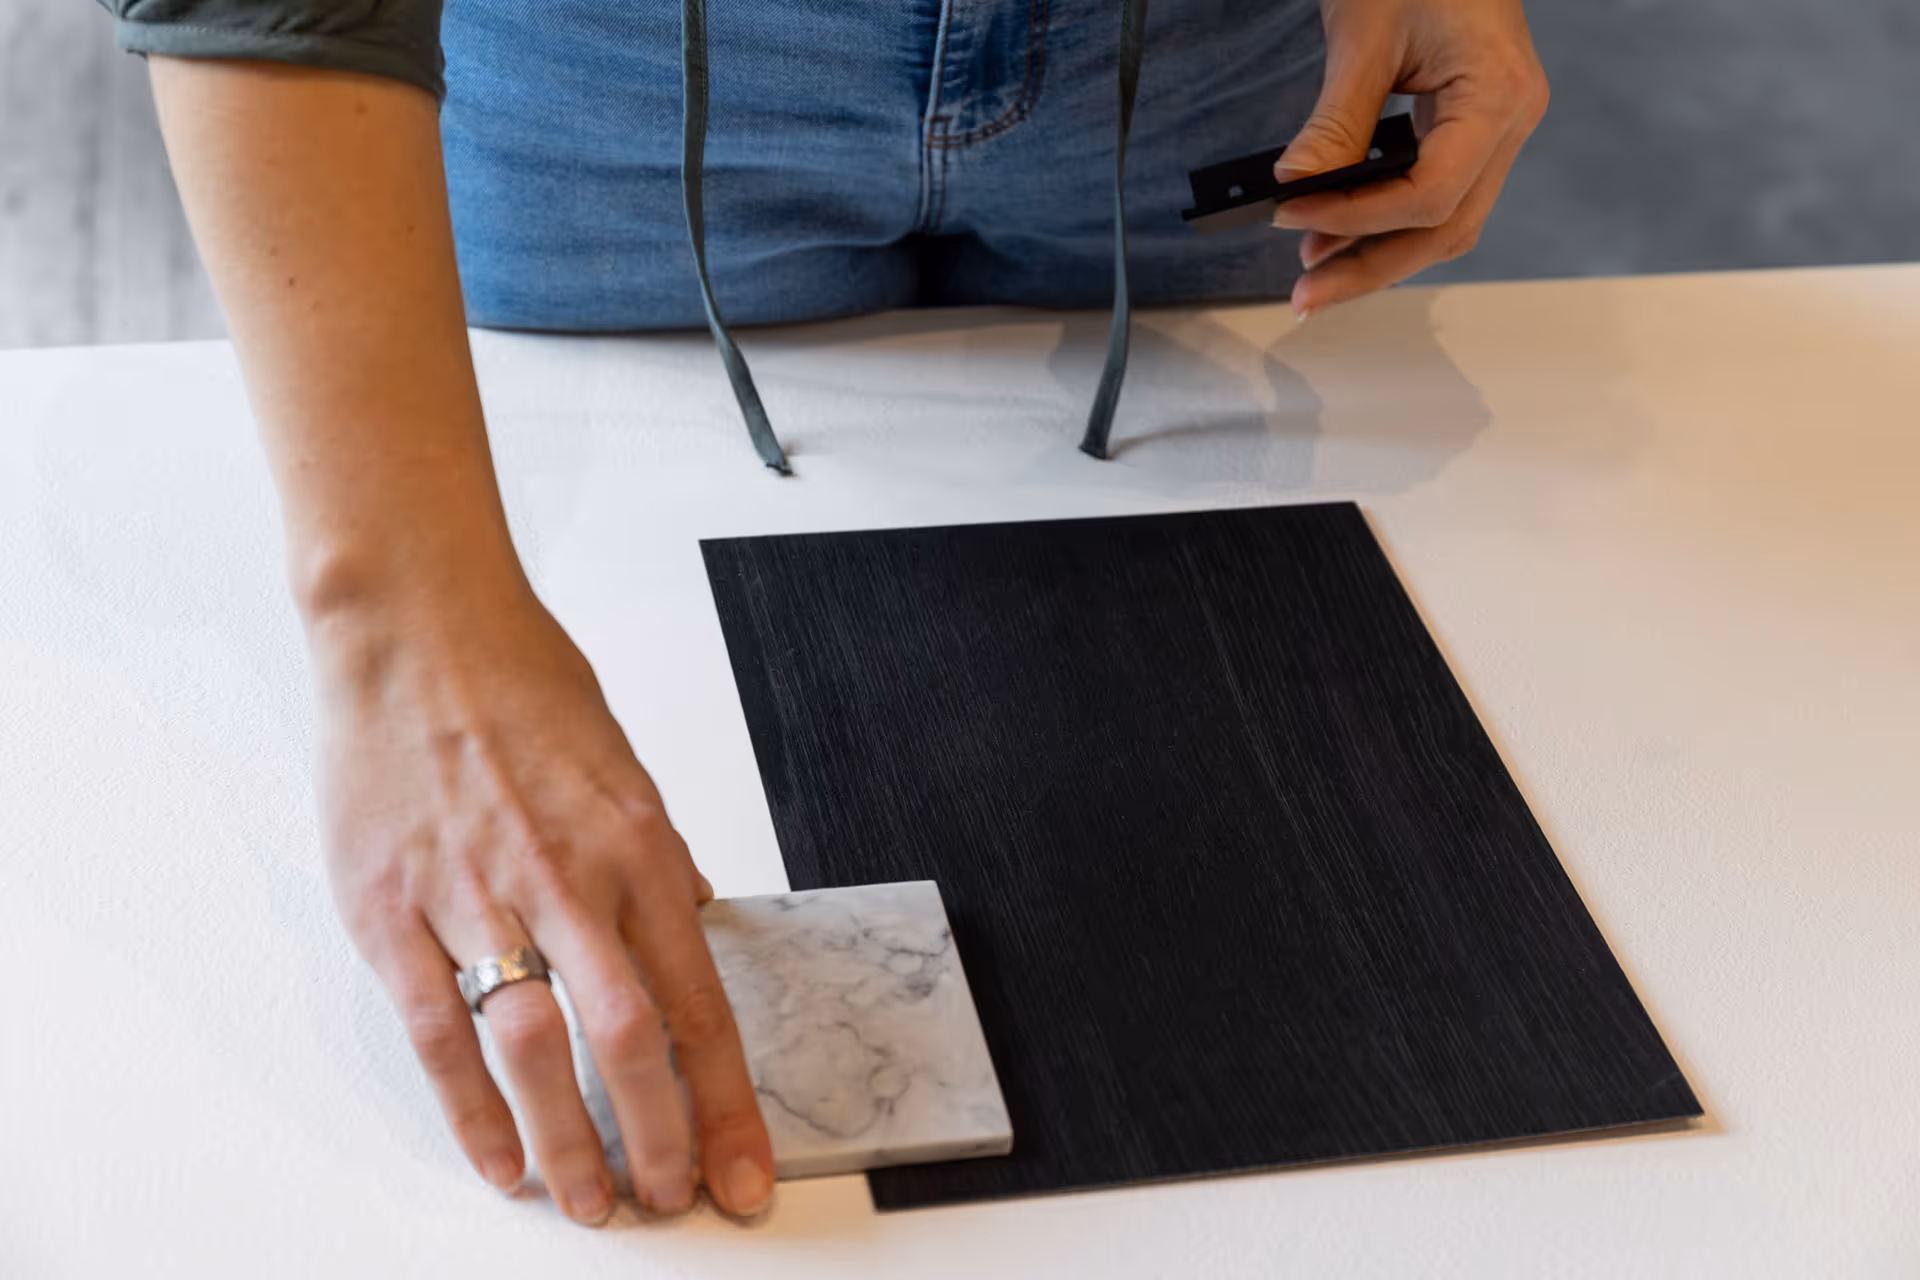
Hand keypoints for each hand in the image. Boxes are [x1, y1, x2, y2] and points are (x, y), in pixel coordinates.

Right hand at [308, 574, 772, 1223]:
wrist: (418, 630)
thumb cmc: (525, 689)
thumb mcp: (625, 770)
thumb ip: (656, 862)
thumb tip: (694, 925)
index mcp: (640, 850)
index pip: (702, 1004)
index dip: (728, 1104)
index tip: (745, 1174)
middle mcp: (571, 881)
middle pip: (630, 1040)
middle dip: (661, 1139)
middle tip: (672, 1201)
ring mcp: (479, 897)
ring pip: (537, 1050)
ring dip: (572, 1144)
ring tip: (594, 1204)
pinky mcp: (395, 909)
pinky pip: (440, 1031)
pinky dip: (472, 1111)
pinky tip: (500, 1160)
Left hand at [1272, 0, 1548, 319]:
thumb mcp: (1364, 34)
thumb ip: (1336, 121)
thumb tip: (1295, 186)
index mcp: (1499, 95)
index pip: (1430, 194)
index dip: (1356, 218)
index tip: (1291, 217)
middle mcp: (1511, 122)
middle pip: (1443, 229)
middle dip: (1369, 268)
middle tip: (1304, 298)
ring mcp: (1500, 130)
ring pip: (1445, 226)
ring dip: (1378, 257)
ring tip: (1315, 275)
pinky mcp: (1477, 131)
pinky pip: (1439, 198)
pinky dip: (1390, 224)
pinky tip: (1344, 236)